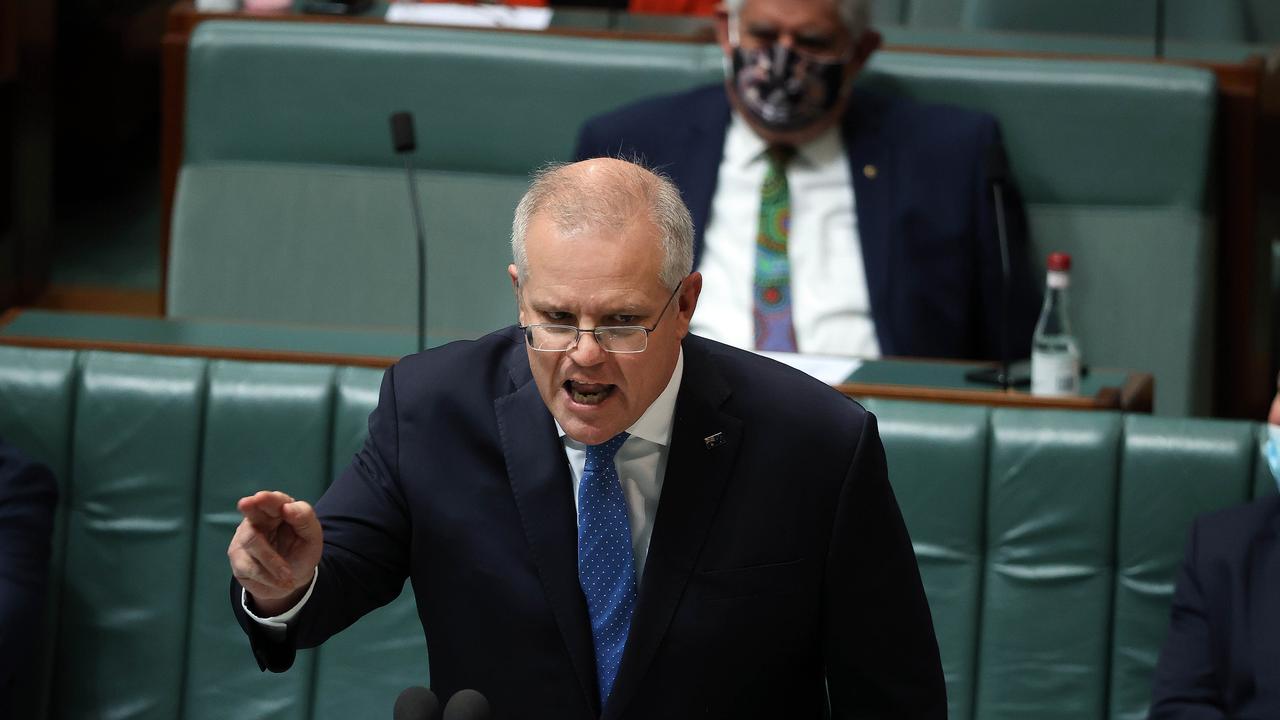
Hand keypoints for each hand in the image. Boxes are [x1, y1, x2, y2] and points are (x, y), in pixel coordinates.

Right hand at [228, 490, 322, 615]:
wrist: (292, 581)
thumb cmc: (302, 552)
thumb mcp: (312, 537)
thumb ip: (305, 519)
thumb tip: (288, 507)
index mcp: (279, 510)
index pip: (274, 500)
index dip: (267, 499)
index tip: (261, 497)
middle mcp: (259, 520)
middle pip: (252, 511)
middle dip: (250, 507)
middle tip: (246, 503)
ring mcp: (245, 537)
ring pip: (252, 542)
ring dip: (272, 562)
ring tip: (289, 577)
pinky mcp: (238, 558)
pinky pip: (249, 566)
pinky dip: (268, 576)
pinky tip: (281, 582)